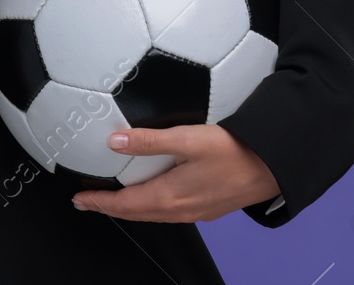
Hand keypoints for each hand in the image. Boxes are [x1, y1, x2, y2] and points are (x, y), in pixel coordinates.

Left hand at [70, 124, 280, 222]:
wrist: (274, 166)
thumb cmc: (235, 152)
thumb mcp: (186, 139)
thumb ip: (148, 140)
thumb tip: (114, 141)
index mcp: (170, 197)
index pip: (124, 206)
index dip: (99, 203)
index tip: (79, 200)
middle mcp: (181, 210)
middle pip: (136, 214)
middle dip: (110, 208)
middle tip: (88, 201)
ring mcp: (196, 211)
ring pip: (154, 214)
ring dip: (130, 209)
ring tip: (113, 199)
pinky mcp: (208, 207)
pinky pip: (170, 212)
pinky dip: (151, 206)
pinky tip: (151, 195)